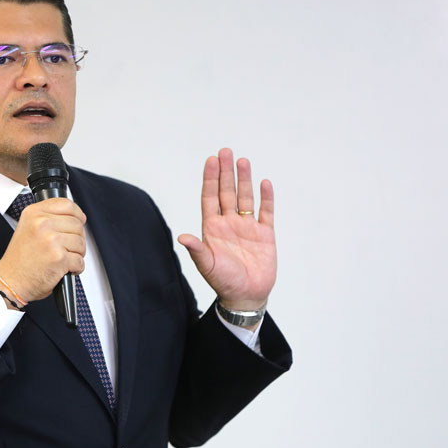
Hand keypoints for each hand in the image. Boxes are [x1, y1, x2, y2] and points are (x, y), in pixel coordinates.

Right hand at [0, 198, 86, 303]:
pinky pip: (80, 260)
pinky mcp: (59, 257)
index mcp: (34, 213)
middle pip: (77, 224)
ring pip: (81, 243)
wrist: (10, 281)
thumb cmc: (20, 260)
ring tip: (63, 259)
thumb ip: (48, 218)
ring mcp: (51, 240)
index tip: (78, 222)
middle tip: (66, 248)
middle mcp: (41, 223)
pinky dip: (76, 268)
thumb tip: (75, 217)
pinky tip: (64, 269)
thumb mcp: (28, 228)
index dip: (77, 215)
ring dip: (77, 254)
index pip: (67, 204)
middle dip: (76, 238)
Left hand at [177, 148, 275, 311]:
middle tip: (225, 151)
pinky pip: (266, 211)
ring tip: (243, 161)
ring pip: (245, 198)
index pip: (210, 197)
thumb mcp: (207, 265)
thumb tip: (182, 236)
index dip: (210, 179)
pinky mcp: (265, 234)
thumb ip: (197, 249)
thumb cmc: (224, 282)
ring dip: (244, 180)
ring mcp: (247, 227)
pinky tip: (265, 183)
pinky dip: (266, 198)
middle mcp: (229, 223)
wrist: (246, 296)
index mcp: (213, 228)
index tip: (211, 160)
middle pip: (227, 192)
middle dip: (225, 172)